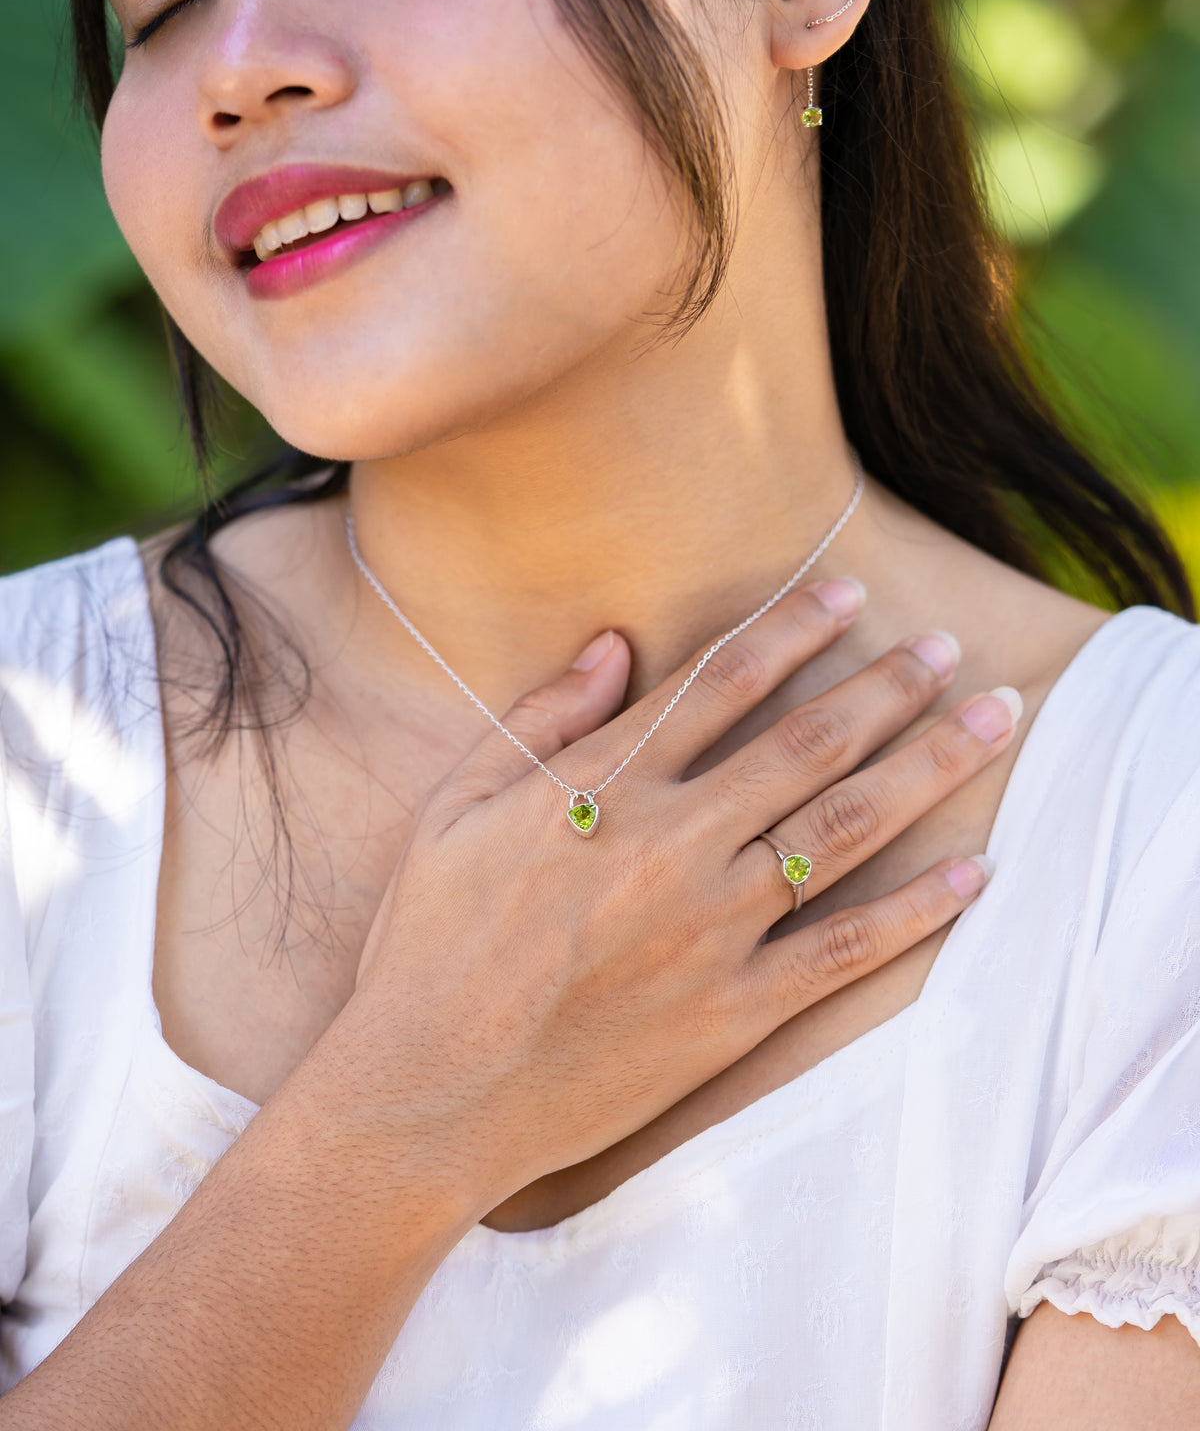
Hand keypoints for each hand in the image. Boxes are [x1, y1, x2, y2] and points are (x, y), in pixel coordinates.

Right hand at [352, 580, 1014, 1206]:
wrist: (429, 1093)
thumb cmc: (426, 944)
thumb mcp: (453, 808)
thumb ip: (539, 720)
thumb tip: (614, 643)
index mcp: (605, 788)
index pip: (722, 681)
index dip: (793, 627)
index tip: (848, 592)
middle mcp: (674, 844)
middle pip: (808, 744)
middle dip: (889, 685)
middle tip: (950, 648)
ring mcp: (713, 930)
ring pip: (844, 829)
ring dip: (927, 766)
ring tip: (992, 720)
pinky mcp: (734, 1012)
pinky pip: (844, 951)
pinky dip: (916, 911)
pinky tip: (973, 872)